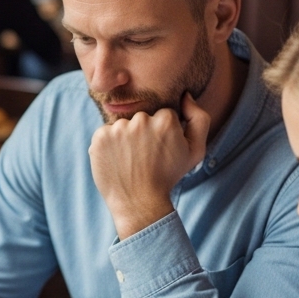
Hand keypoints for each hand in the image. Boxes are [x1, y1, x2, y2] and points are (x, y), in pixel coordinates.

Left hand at [89, 93, 210, 238]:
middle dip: (143, 134)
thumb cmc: (169, 176)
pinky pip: (105, 133)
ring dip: (125, 139)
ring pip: (123, 126)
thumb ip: (199, 118)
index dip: (162, 134)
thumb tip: (186, 95)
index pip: (162, 115)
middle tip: (145, 158)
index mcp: (165, 120)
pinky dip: (108, 146)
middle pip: (141, 118)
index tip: (160, 151)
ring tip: (130, 161)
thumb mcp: (195, 151)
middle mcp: (141, 120)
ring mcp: (118, 128)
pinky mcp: (100, 137)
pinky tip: (117, 161)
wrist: (139, 203)